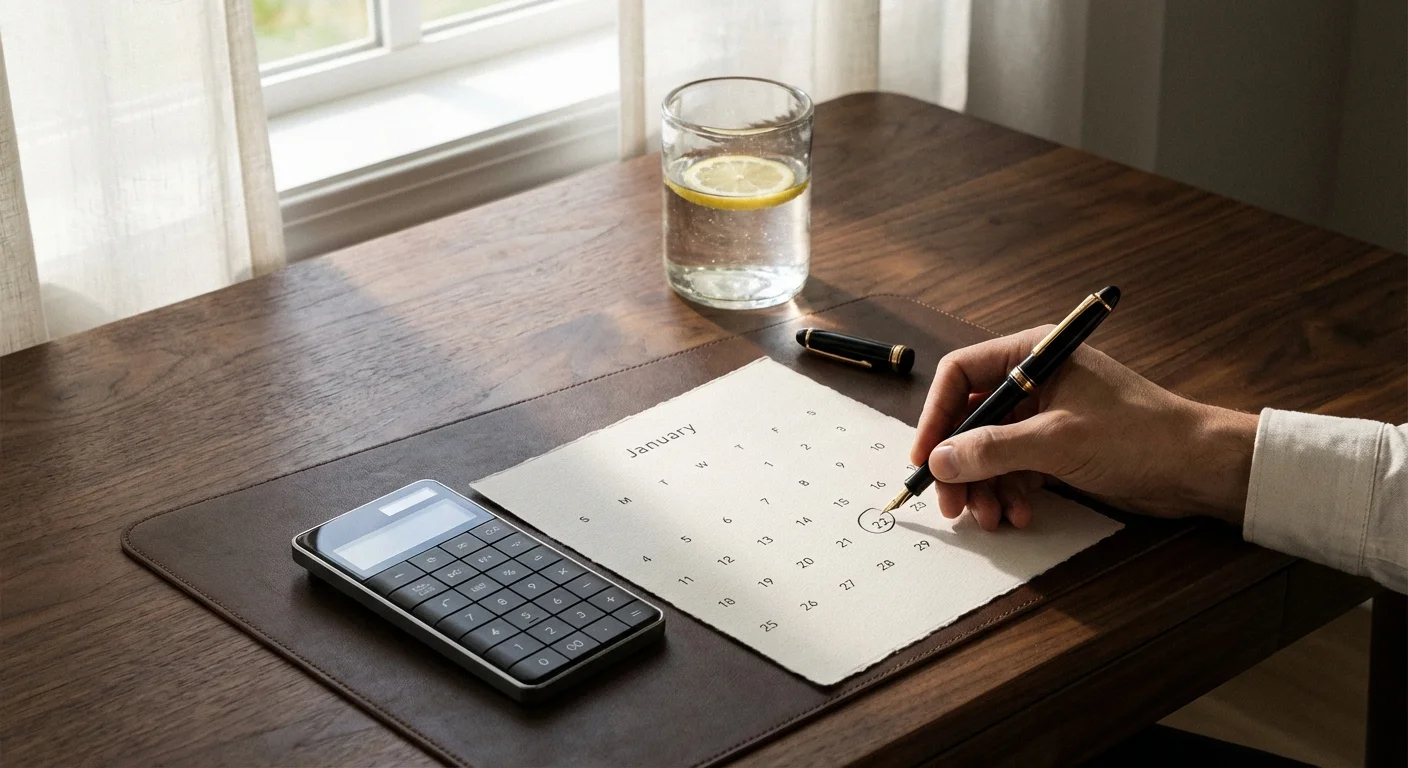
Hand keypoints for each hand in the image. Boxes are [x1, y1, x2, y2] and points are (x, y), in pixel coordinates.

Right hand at [909, 326, 1258, 530]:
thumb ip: (993, 449)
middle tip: (951, 504)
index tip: (924, 459)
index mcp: (1034, 355)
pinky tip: (1018, 516)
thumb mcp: (1058, 441)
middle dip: (959, 464)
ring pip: (990, 449)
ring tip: (990, 519)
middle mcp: (1035, 380)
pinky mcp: (1059, 448)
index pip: (962, 375)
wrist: (1199, 468)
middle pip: (971, 418)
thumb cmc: (1138, 436)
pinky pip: (1015, 468)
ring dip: (984, 486)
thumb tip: (939, 460)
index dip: (936, 417)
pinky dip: (1010, 493)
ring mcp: (1046, 415)